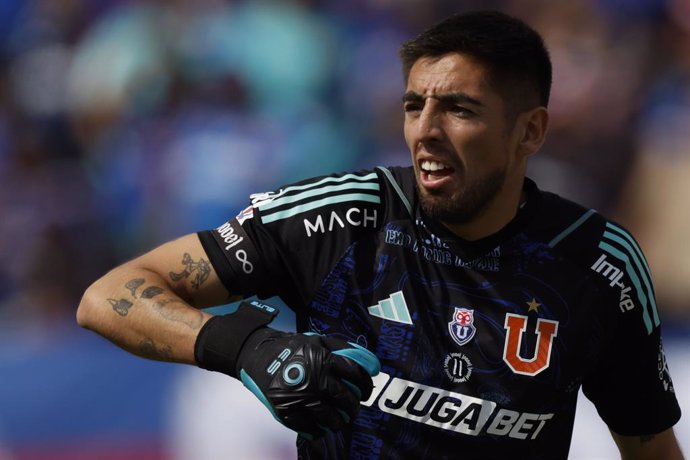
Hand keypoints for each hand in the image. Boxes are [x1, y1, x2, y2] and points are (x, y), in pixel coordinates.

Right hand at [237, 329, 379, 438]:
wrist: (257, 354)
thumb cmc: (290, 346)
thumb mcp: (318, 340)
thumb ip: (345, 349)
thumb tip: (372, 365)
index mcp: (324, 360)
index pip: (356, 374)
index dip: (366, 384)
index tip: (366, 391)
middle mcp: (314, 379)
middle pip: (345, 399)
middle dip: (353, 406)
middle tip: (353, 408)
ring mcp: (300, 396)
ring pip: (329, 417)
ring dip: (339, 421)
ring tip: (340, 420)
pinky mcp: (285, 409)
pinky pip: (308, 427)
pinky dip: (317, 430)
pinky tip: (321, 427)